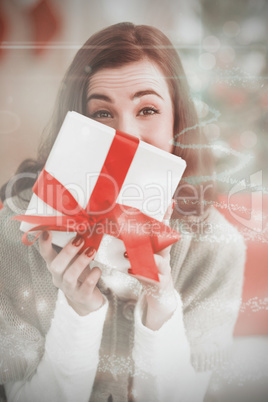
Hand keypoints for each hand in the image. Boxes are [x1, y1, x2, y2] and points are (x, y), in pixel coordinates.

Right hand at [39, 232, 104, 315]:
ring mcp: (70, 289)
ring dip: (80, 262)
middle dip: (67, 252)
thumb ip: (75, 247)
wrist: (86, 300)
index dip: (44, 244)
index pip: (46, 255)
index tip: (47, 232)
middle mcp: (59, 278)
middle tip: (79, 240)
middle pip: (55, 267)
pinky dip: (93, 275)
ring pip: (70, 276)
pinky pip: (86, 286)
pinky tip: (97, 269)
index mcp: (55, 266)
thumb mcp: (74, 260)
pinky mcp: (82, 296)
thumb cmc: (79, 275)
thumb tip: (83, 225)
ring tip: (91, 251)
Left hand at [129, 201, 177, 329]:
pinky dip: (139, 273)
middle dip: (157, 232)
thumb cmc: (149, 272)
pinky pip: (150, 277)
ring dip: (143, 256)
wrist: (160, 295)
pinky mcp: (160, 282)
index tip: (169, 202)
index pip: (165, 229)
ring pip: (158, 260)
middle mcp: (165, 256)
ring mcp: (164, 269)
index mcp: (160, 247)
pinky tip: (129, 269)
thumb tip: (115, 229)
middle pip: (165, 242)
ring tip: (128, 252)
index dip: (167, 216)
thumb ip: (133, 244)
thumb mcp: (142, 256)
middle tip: (146, 223)